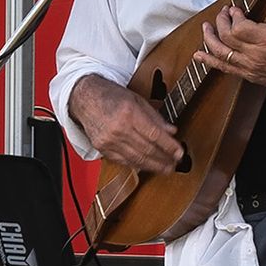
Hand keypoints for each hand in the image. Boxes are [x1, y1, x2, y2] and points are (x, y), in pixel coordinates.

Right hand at [68, 74, 183, 172]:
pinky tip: (148, 166)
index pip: (154, 135)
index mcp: (129, 113)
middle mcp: (118, 128)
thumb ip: (155, 117)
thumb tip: (172, 132)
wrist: (85, 98)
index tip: (180, 153)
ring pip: (136, 159)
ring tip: (166, 168)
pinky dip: (138, 165)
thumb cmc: (112, 96)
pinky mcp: (102, 148)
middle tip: (176, 164)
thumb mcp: (138, 100)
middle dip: (164, 159)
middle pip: (147, 149)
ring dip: (154, 166)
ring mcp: (108, 140)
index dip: (169, 146)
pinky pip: (123, 161)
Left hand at [193, 0, 265, 98]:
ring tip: (206, 28)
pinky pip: (224, 69)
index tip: (235, 9)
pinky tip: (199, 55)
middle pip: (227, 37)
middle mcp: (257, 55)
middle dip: (221, 22)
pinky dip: (209, 61)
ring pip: (221, 53)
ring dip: (210, 38)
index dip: (233, 16)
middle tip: (223, 14)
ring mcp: (251, 67)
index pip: (240, 27)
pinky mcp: (249, 75)